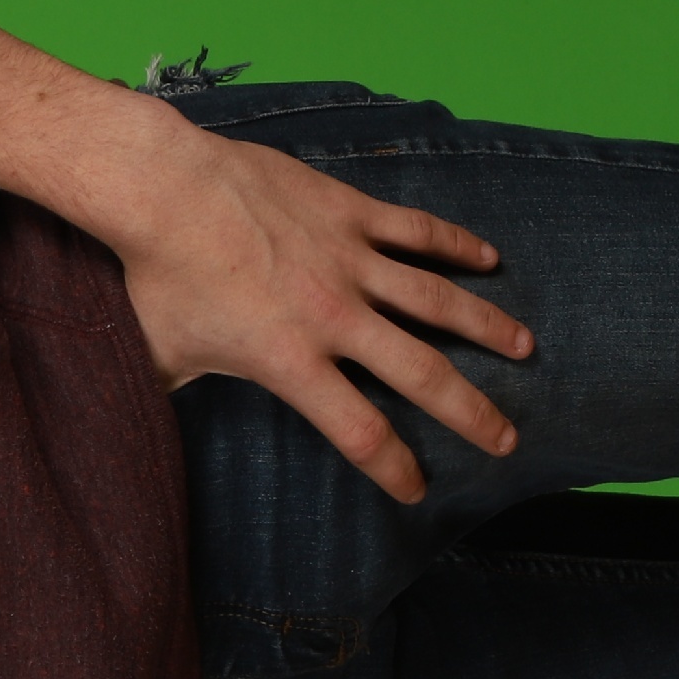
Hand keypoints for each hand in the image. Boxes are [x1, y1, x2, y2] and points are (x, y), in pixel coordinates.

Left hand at [100, 119, 533, 501]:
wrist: (165, 188)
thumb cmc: (156, 274)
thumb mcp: (163, 355)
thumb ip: (182, 395)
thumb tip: (153, 428)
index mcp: (290, 359)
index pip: (358, 431)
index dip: (393, 467)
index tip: (417, 490)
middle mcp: (333, 315)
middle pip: (422, 374)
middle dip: (471, 412)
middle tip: (506, 440)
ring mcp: (348, 259)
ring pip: (437, 299)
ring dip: (486, 326)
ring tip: (525, 347)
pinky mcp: (349, 210)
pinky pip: (416, 230)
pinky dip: (456, 244)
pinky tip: (489, 259)